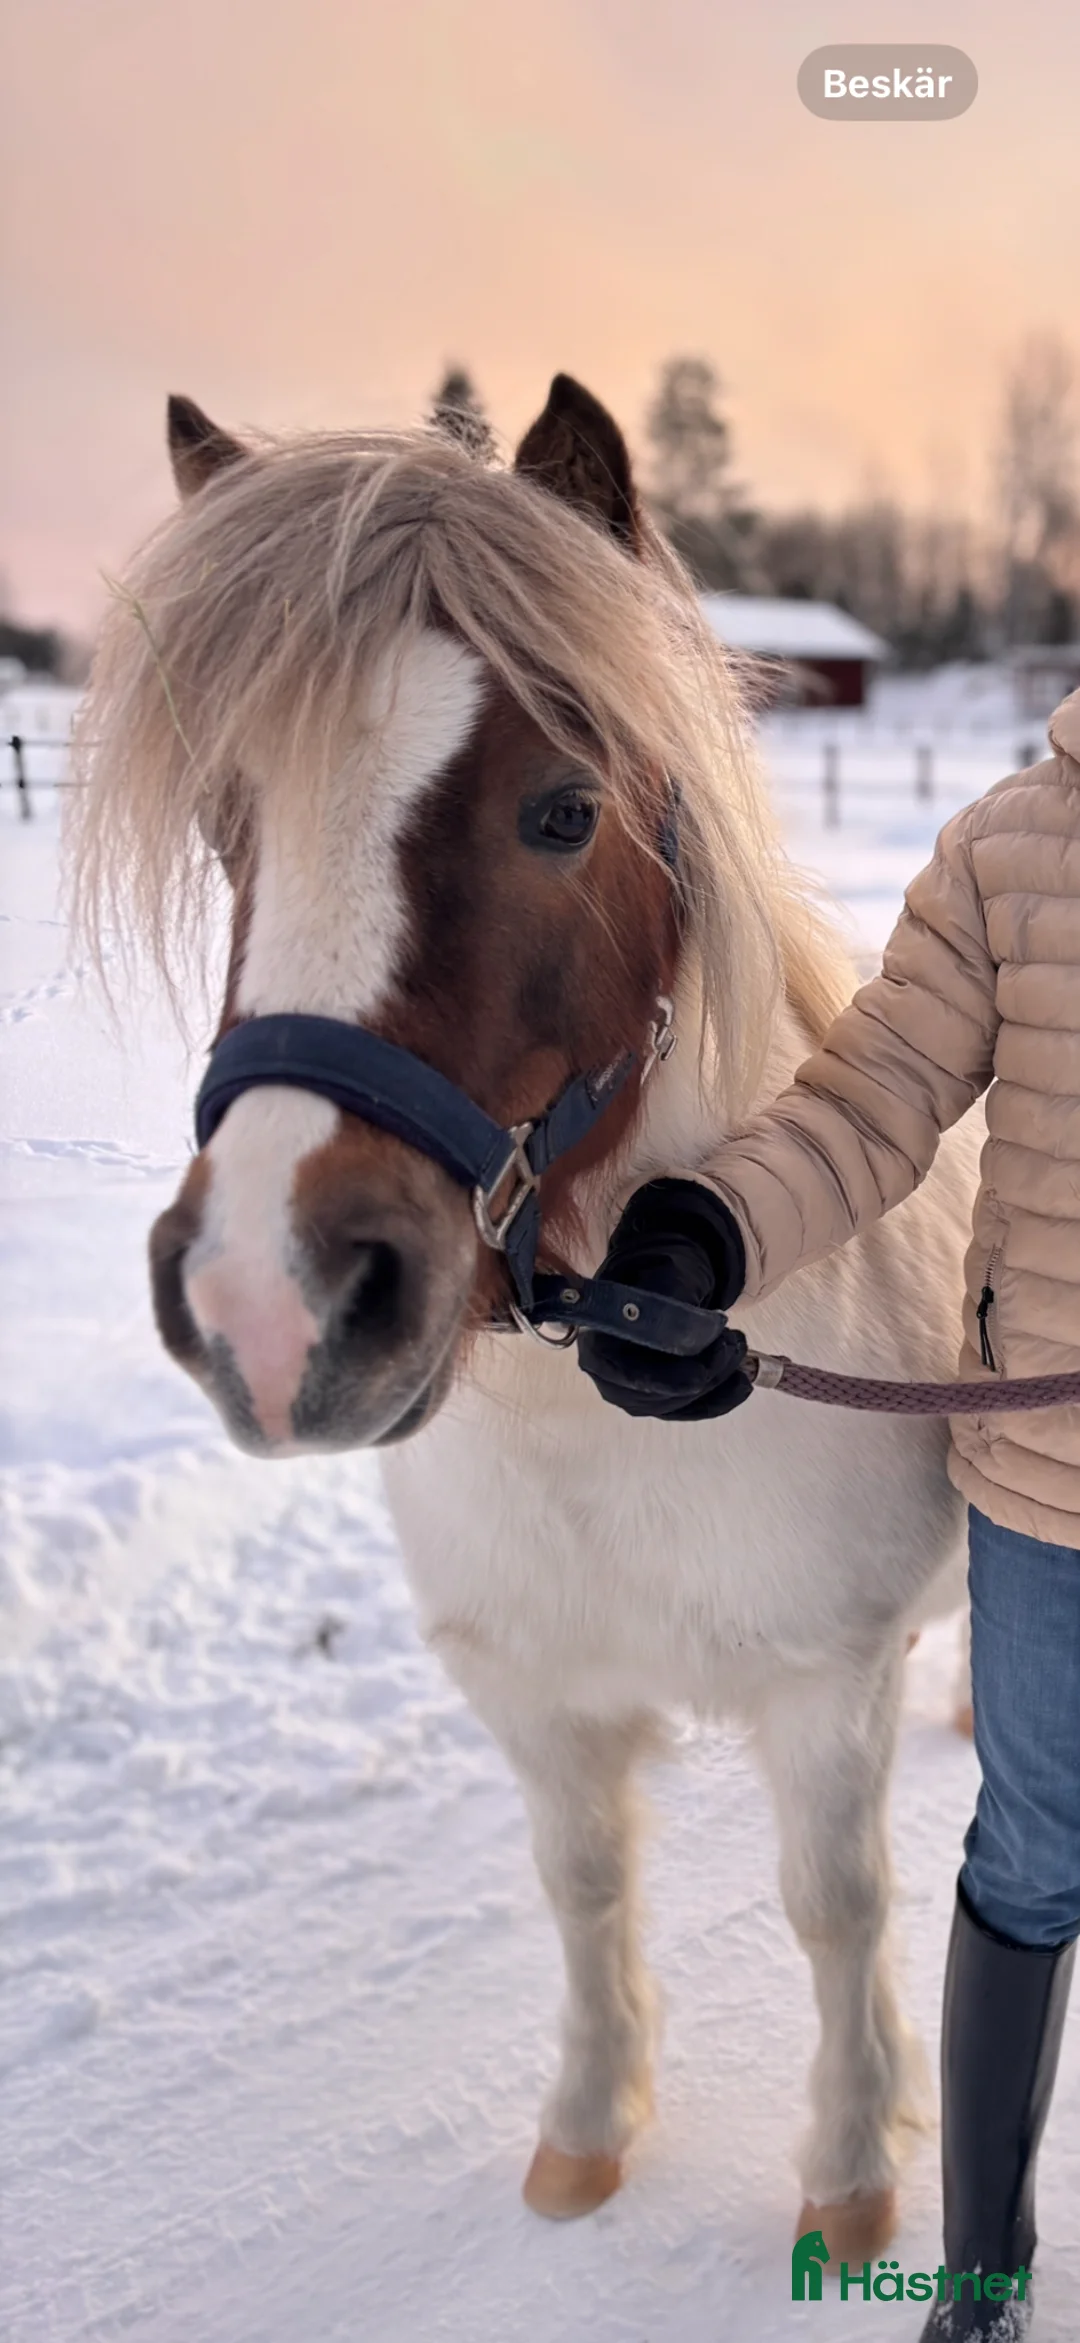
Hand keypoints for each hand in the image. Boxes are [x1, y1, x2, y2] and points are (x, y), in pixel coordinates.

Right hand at [578, 1178, 752, 1420]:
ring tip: (737, 1348)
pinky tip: (742, 1384)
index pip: (630, 1374)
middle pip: (656, 1396)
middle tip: (734, 1344)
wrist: (662, 1282)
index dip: (670, 1376)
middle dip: (704, 1375)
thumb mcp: (665, 1277)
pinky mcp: (657, 1402)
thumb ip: (670, 1301)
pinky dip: (720, 1400)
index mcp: (598, 1344)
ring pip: (677, 1406)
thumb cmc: (657, 1276)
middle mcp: (608, 1377)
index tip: (708, 1363)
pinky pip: (689, 1411)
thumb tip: (685, 1329)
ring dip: (716, 1383)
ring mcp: (632, 1393)